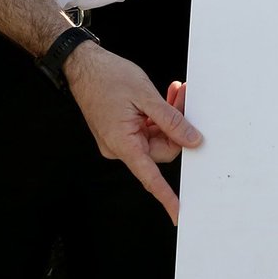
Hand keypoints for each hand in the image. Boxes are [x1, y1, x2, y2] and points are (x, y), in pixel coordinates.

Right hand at [64, 42, 202, 223]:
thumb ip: (171, 120)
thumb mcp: (146, 96)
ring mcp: (119, 139)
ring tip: (176, 91)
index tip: (179, 213)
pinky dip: (159, 115)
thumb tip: (193, 140)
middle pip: (161, 149)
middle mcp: (119, 147)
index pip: (150, 178)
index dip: (167, 197)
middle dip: (177, 126)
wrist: (84, 65)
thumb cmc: (110, 77)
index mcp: (123, 144)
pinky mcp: (121, 130)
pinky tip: (166, 96)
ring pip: (156, 137)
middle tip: (183, 97)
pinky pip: (147, 129)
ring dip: (170, 117)